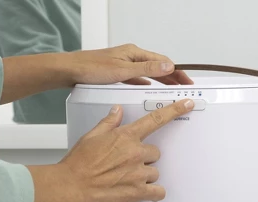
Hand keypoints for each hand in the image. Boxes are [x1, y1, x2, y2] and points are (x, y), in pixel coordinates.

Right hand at [26, 99, 193, 201]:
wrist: (71, 187)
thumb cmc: (79, 164)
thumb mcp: (91, 136)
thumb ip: (109, 123)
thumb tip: (118, 111)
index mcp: (125, 137)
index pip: (155, 119)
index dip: (174, 111)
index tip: (187, 104)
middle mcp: (135, 153)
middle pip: (155, 153)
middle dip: (145, 158)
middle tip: (128, 165)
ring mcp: (138, 173)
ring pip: (155, 172)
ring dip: (145, 176)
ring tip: (126, 180)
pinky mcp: (138, 192)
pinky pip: (158, 191)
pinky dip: (154, 193)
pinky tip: (144, 193)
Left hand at [67, 43, 192, 85]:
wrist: (71, 71)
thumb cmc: (92, 69)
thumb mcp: (122, 71)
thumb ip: (146, 69)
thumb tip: (168, 66)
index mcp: (134, 53)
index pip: (163, 62)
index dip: (177, 72)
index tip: (187, 81)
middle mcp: (131, 57)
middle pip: (157, 67)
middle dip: (172, 77)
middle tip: (183, 87)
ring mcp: (125, 65)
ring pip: (148, 73)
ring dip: (161, 81)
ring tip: (171, 90)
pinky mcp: (118, 74)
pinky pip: (138, 79)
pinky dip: (147, 84)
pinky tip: (149, 91)